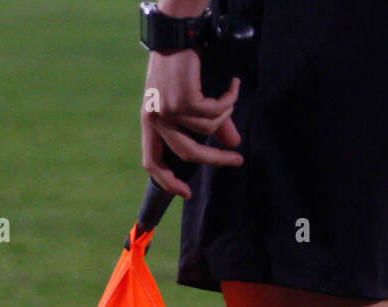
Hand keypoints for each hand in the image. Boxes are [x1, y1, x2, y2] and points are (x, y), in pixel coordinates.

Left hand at [141, 49, 241, 198]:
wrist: (178, 33)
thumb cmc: (182, 65)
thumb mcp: (191, 100)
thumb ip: (212, 124)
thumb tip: (233, 143)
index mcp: (150, 121)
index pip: (152, 161)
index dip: (167, 181)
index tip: (185, 193)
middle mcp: (155, 117)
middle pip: (187, 153)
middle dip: (215, 158)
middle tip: (237, 159)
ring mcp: (168, 108)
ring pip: (207, 128)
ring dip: (225, 114)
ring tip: (231, 97)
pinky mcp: (183, 98)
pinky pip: (215, 111)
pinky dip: (228, 100)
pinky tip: (232, 86)